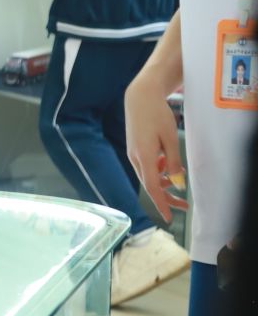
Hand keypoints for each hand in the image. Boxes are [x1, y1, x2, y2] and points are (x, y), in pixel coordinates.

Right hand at [124, 78, 185, 223]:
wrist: (140, 97)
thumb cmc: (157, 115)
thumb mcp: (170, 139)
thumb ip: (174, 162)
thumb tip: (177, 183)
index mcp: (144, 157)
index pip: (153, 188)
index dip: (161, 204)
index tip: (168, 218)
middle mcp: (135, 158)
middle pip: (151, 185)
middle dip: (167, 197)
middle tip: (183, 206)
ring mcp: (133, 154)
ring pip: (149, 176)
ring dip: (163, 182)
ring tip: (178, 178)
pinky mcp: (134, 149)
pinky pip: (146, 166)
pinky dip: (158, 170)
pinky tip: (166, 162)